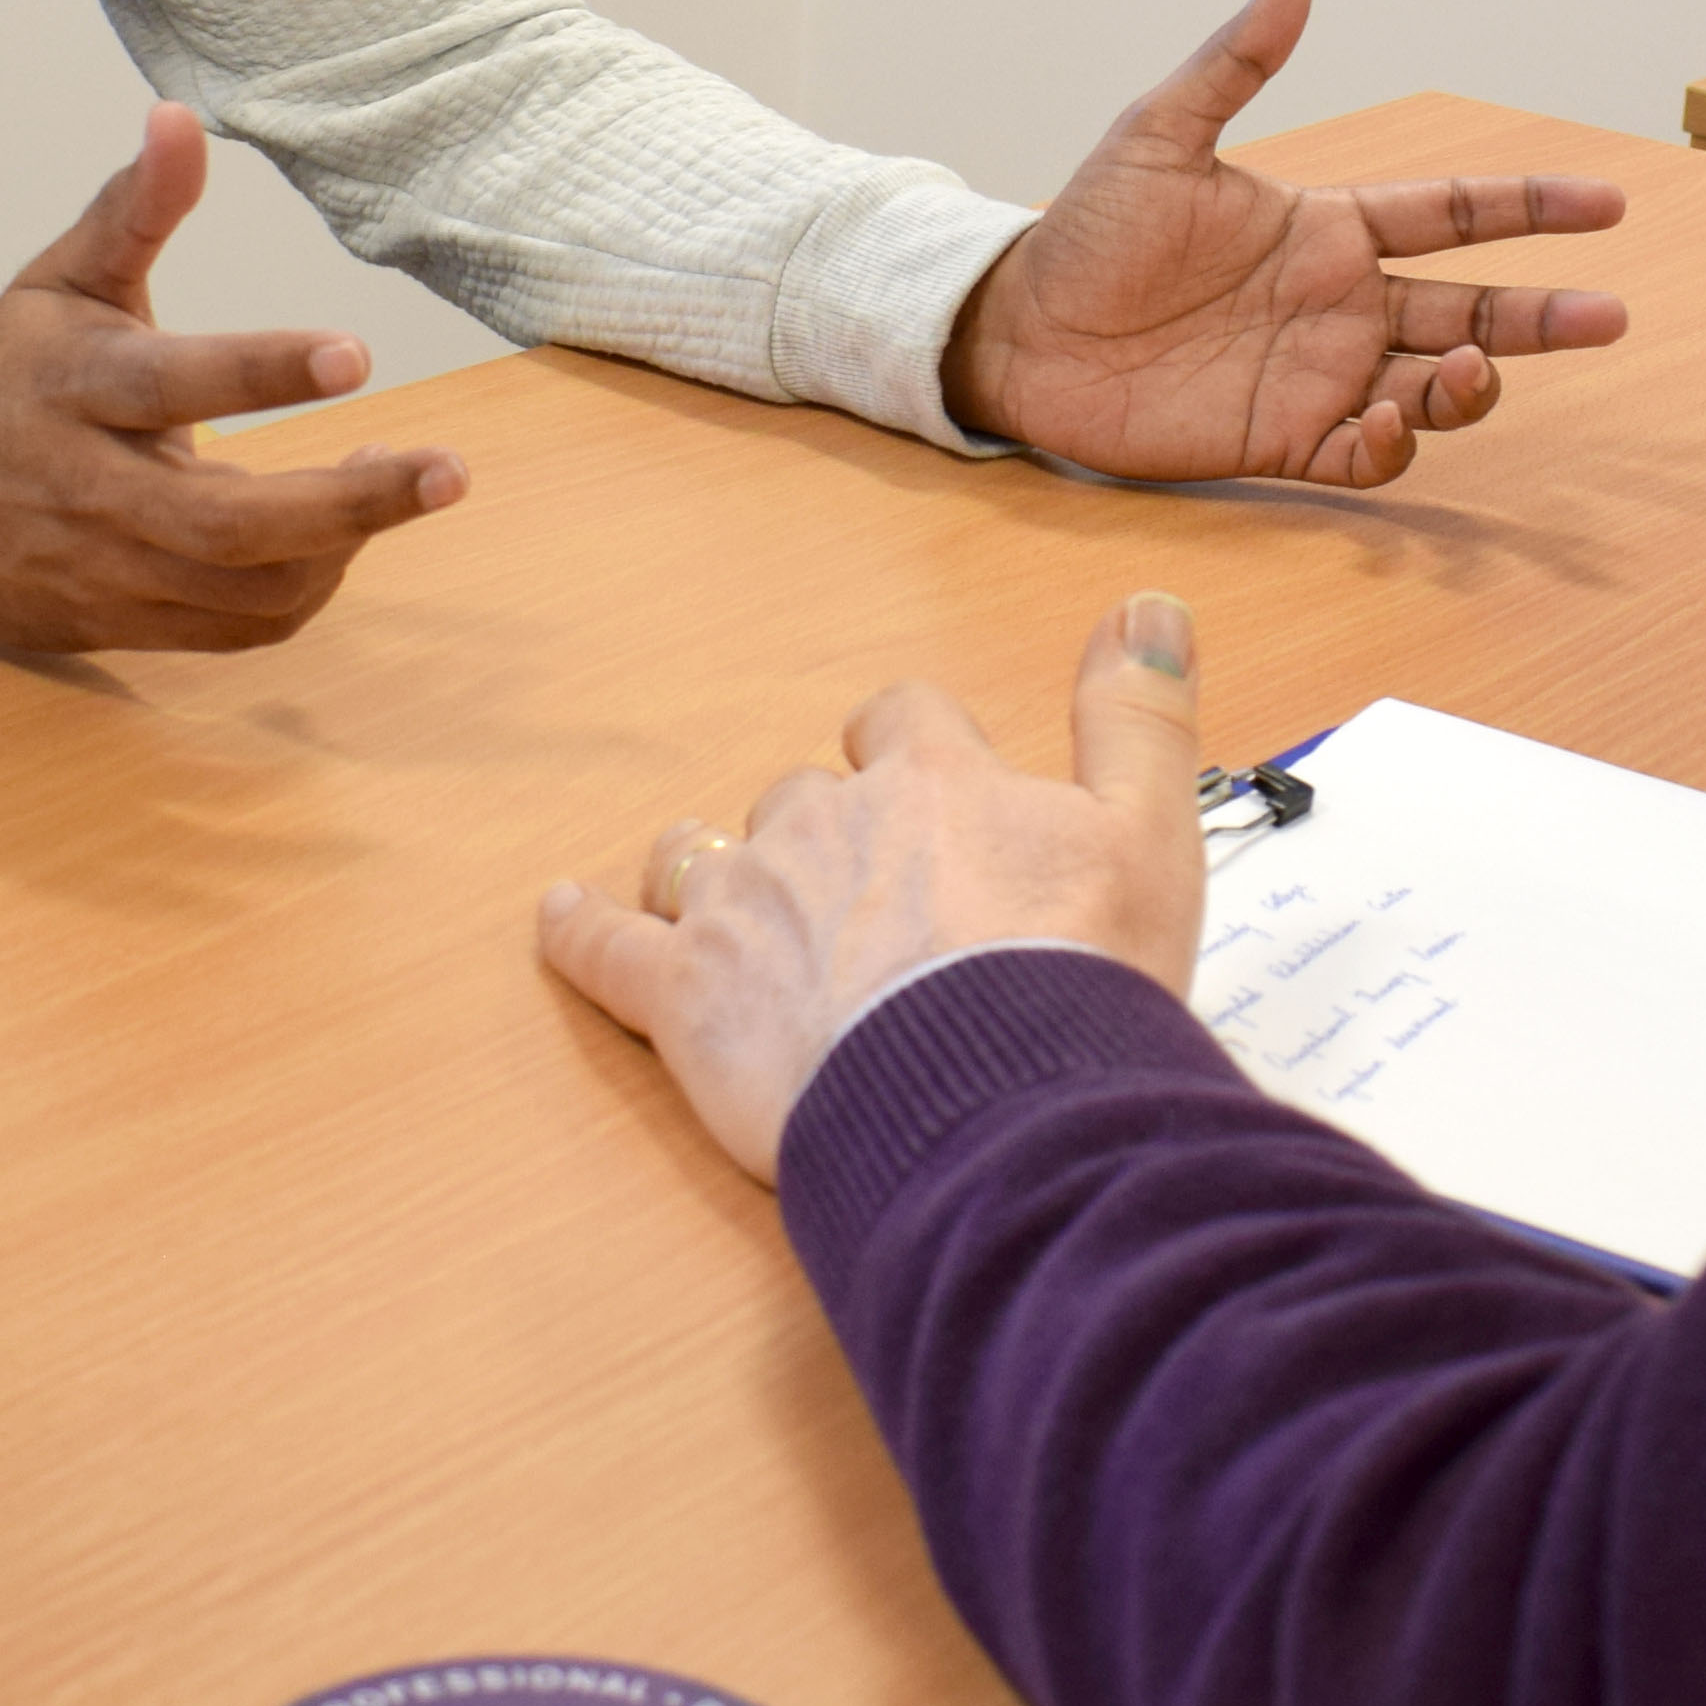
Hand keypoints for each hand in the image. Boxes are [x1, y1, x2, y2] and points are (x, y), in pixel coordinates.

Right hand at [0, 102, 466, 648]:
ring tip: (404, 482)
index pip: (172, 382)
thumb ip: (134, 208)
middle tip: (448, 469)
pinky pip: (237, 628)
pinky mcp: (124, 623)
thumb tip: (182, 117)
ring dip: (341, 544)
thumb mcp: (60, 281)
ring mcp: (108, 568)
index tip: (357, 350)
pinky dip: (306, 588)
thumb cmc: (9, 376)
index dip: (262, 371)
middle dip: (349, 504)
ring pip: (244, 589)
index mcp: (77, 387)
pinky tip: (343, 534)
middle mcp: (92, 488)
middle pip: (227, 522)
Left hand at [538, 592, 1212, 1179]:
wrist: (997, 1101)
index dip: (905, 747)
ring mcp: (743, 905)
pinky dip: (578, 929)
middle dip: (811, 831)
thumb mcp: (1149, 832)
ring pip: (697, 853)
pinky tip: (556, 917)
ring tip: (706, 890)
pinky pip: (605, 945)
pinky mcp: (684, 996)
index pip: (899, 720)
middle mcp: (825, 822)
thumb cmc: (1078, 976)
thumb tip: (1147, 605)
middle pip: (795, 795)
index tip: (915, 779)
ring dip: (704, 865)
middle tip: (842, 889)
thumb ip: (1140, 714)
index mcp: (931, 780)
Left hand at [942, 0, 1625, 487]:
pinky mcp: (1279, 440)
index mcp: (1326, 228)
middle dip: (1543, 317)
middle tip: (1611, 317)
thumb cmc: (1087, 230)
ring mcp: (1317, 375)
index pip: (1451, 214)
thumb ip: (1233, 66)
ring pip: (1432, 386)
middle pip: (1471, 309)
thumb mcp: (1158, 135)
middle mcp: (1338, 304)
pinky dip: (1395, 447)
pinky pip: (1364, 456)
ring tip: (1471, 372)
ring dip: (1471, 384)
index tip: (1606, 203)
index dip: (1528, 206)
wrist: (1019, 330)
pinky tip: (1394, 422)